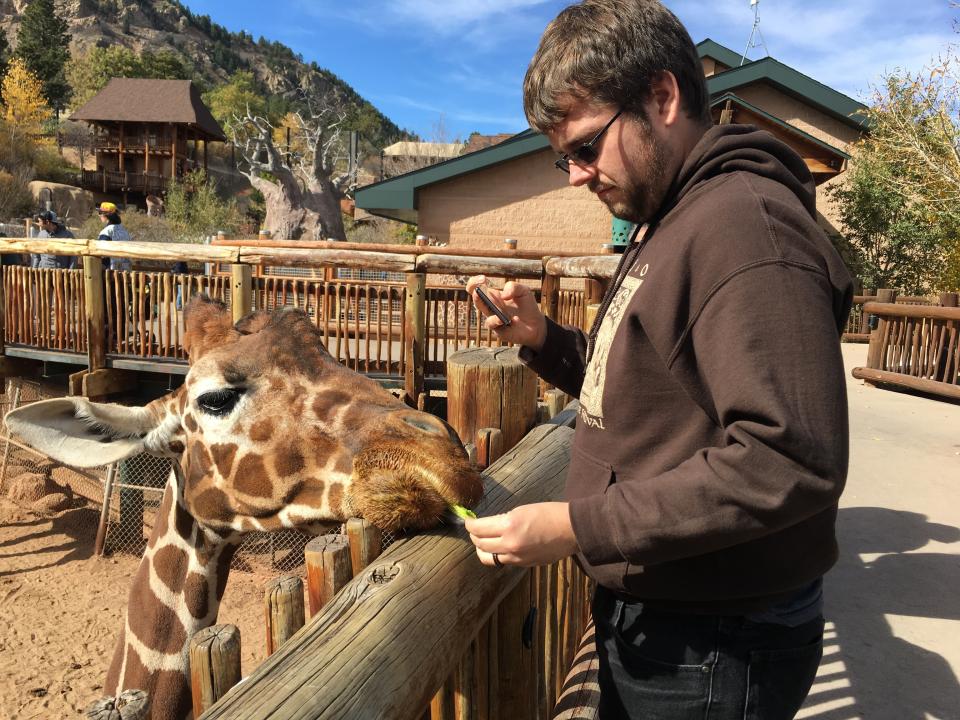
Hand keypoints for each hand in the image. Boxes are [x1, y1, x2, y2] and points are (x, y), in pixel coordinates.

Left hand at [464, 502, 578, 567]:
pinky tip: (500, 547)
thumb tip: (488, 526)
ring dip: (482, 549)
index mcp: (509, 525)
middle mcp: (510, 544)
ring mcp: (517, 557)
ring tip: (483, 542)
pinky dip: (497, 555)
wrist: (572, 529)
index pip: (478, 528)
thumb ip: (503, 520)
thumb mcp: (522, 510)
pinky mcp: (524, 564)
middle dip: (474, 536)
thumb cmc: (549, 513)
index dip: (470, 524)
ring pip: (488, 558)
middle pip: (480, 544)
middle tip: (474, 530)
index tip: (468, 520)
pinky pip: (503, 562)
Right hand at [465, 275, 547, 350]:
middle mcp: (490, 306)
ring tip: (489, 299)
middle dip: (476, 290)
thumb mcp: (524, 291)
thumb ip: (513, 287)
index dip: (475, 282)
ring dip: (484, 302)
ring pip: (481, 309)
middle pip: (476, 297)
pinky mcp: (496, 329)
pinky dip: (500, 319)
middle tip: (482, 285)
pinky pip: (492, 323)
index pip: (476, 287)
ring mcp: (492, 317)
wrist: (535, 325)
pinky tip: (514, 319)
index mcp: (494, 295)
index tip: (483, 279)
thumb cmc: (527, 307)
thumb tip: (502, 295)